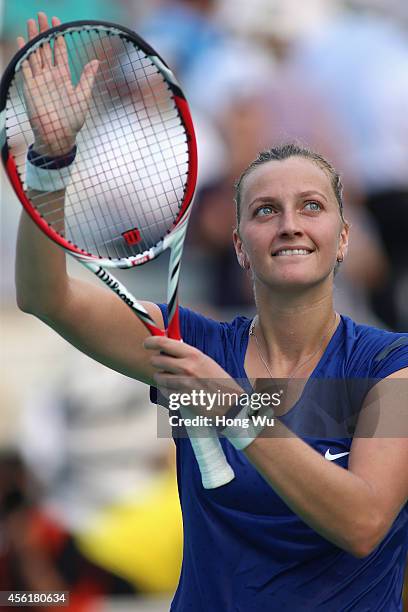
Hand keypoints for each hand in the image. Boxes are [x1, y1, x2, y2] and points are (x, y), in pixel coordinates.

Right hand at [17, 13, 98, 155]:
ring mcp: (40, 81)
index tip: (59, 24)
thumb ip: (87, 78)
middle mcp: (51, 77)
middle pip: (46, 49)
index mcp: (64, 78)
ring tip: (32, 22)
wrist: (58, 135)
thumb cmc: (73, 120)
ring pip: (36, 54)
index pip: (61, 54)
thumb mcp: (83, 97)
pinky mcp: (30, 87)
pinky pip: (26, 67)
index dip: (60, 39)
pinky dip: (24, 53)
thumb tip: (96, 61)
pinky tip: (22, 41)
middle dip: (45, 32)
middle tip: (43, 15)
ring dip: (33, 38)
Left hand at [144, 336, 243, 416]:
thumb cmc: (219, 382)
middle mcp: (187, 367)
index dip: (151, 341)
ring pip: (158, 376)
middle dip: (156, 362)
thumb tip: (169, 348)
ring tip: (172, 379)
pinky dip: (166, 390)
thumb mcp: (206, 362)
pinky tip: (177, 390)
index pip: (164, 343)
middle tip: (160, 364)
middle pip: (157, 359)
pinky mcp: (180, 398)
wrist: (230, 403)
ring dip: (161, 377)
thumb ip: (187, 355)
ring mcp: (183, 383)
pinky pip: (163, 391)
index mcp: (194, 355)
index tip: (146, 343)